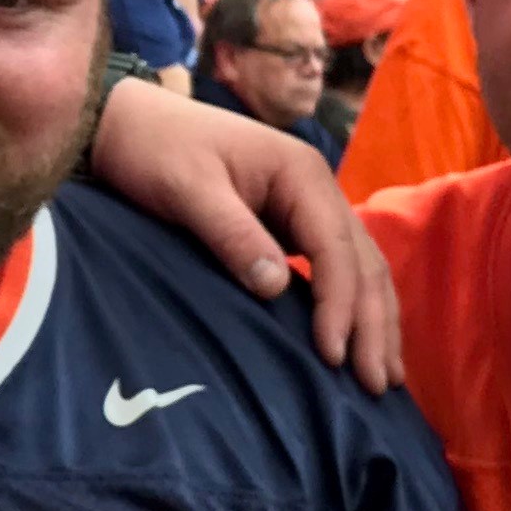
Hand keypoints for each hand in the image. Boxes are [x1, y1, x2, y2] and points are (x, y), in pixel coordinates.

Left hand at [84, 79, 398, 392]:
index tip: (332, 354)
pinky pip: (333, 270)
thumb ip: (233, 235)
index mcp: (302, 174)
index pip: (338, 248)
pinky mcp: (289, 226)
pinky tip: (353, 344)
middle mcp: (316, 189)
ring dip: (373, 321)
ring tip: (385, 378)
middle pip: (363, 262)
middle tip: (377, 385)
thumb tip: (276, 288)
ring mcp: (306, 208)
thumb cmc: (155, 150)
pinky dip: (350, 307)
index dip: (340, 305)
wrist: (125, 125)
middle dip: (372, 324)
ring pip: (359, 268)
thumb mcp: (188, 189)